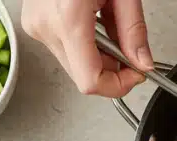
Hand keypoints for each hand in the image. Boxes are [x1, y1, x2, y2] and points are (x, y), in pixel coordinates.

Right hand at [21, 0, 151, 96]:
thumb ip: (134, 30)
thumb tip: (142, 62)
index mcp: (68, 19)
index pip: (90, 81)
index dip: (118, 85)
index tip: (135, 75)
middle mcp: (46, 26)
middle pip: (83, 76)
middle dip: (111, 69)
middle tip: (128, 47)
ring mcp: (36, 25)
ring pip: (74, 64)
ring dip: (98, 55)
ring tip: (107, 22)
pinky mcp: (34, 23)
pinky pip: (64, 48)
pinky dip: (84, 43)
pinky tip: (92, 20)